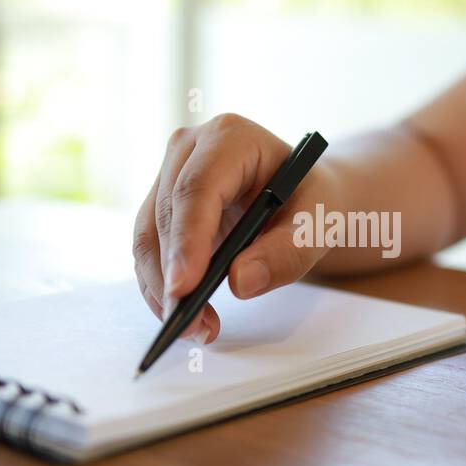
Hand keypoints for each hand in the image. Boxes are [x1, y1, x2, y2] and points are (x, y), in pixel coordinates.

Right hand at [133, 114, 340, 343]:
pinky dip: (162, 287)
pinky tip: (188, 315)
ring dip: (164, 289)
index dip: (187, 240)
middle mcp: (189, 149)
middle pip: (166, 216)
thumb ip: (287, 252)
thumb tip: (241, 282)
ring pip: (147, 237)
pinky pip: (149, 250)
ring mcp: (168, 175)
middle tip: (193, 324)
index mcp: (230, 137)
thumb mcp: (318, 224)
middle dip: (174, 276)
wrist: (302, 195)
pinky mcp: (159, 204)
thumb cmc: (311, 202)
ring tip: (197, 328)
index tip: (185, 287)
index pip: (198, 189)